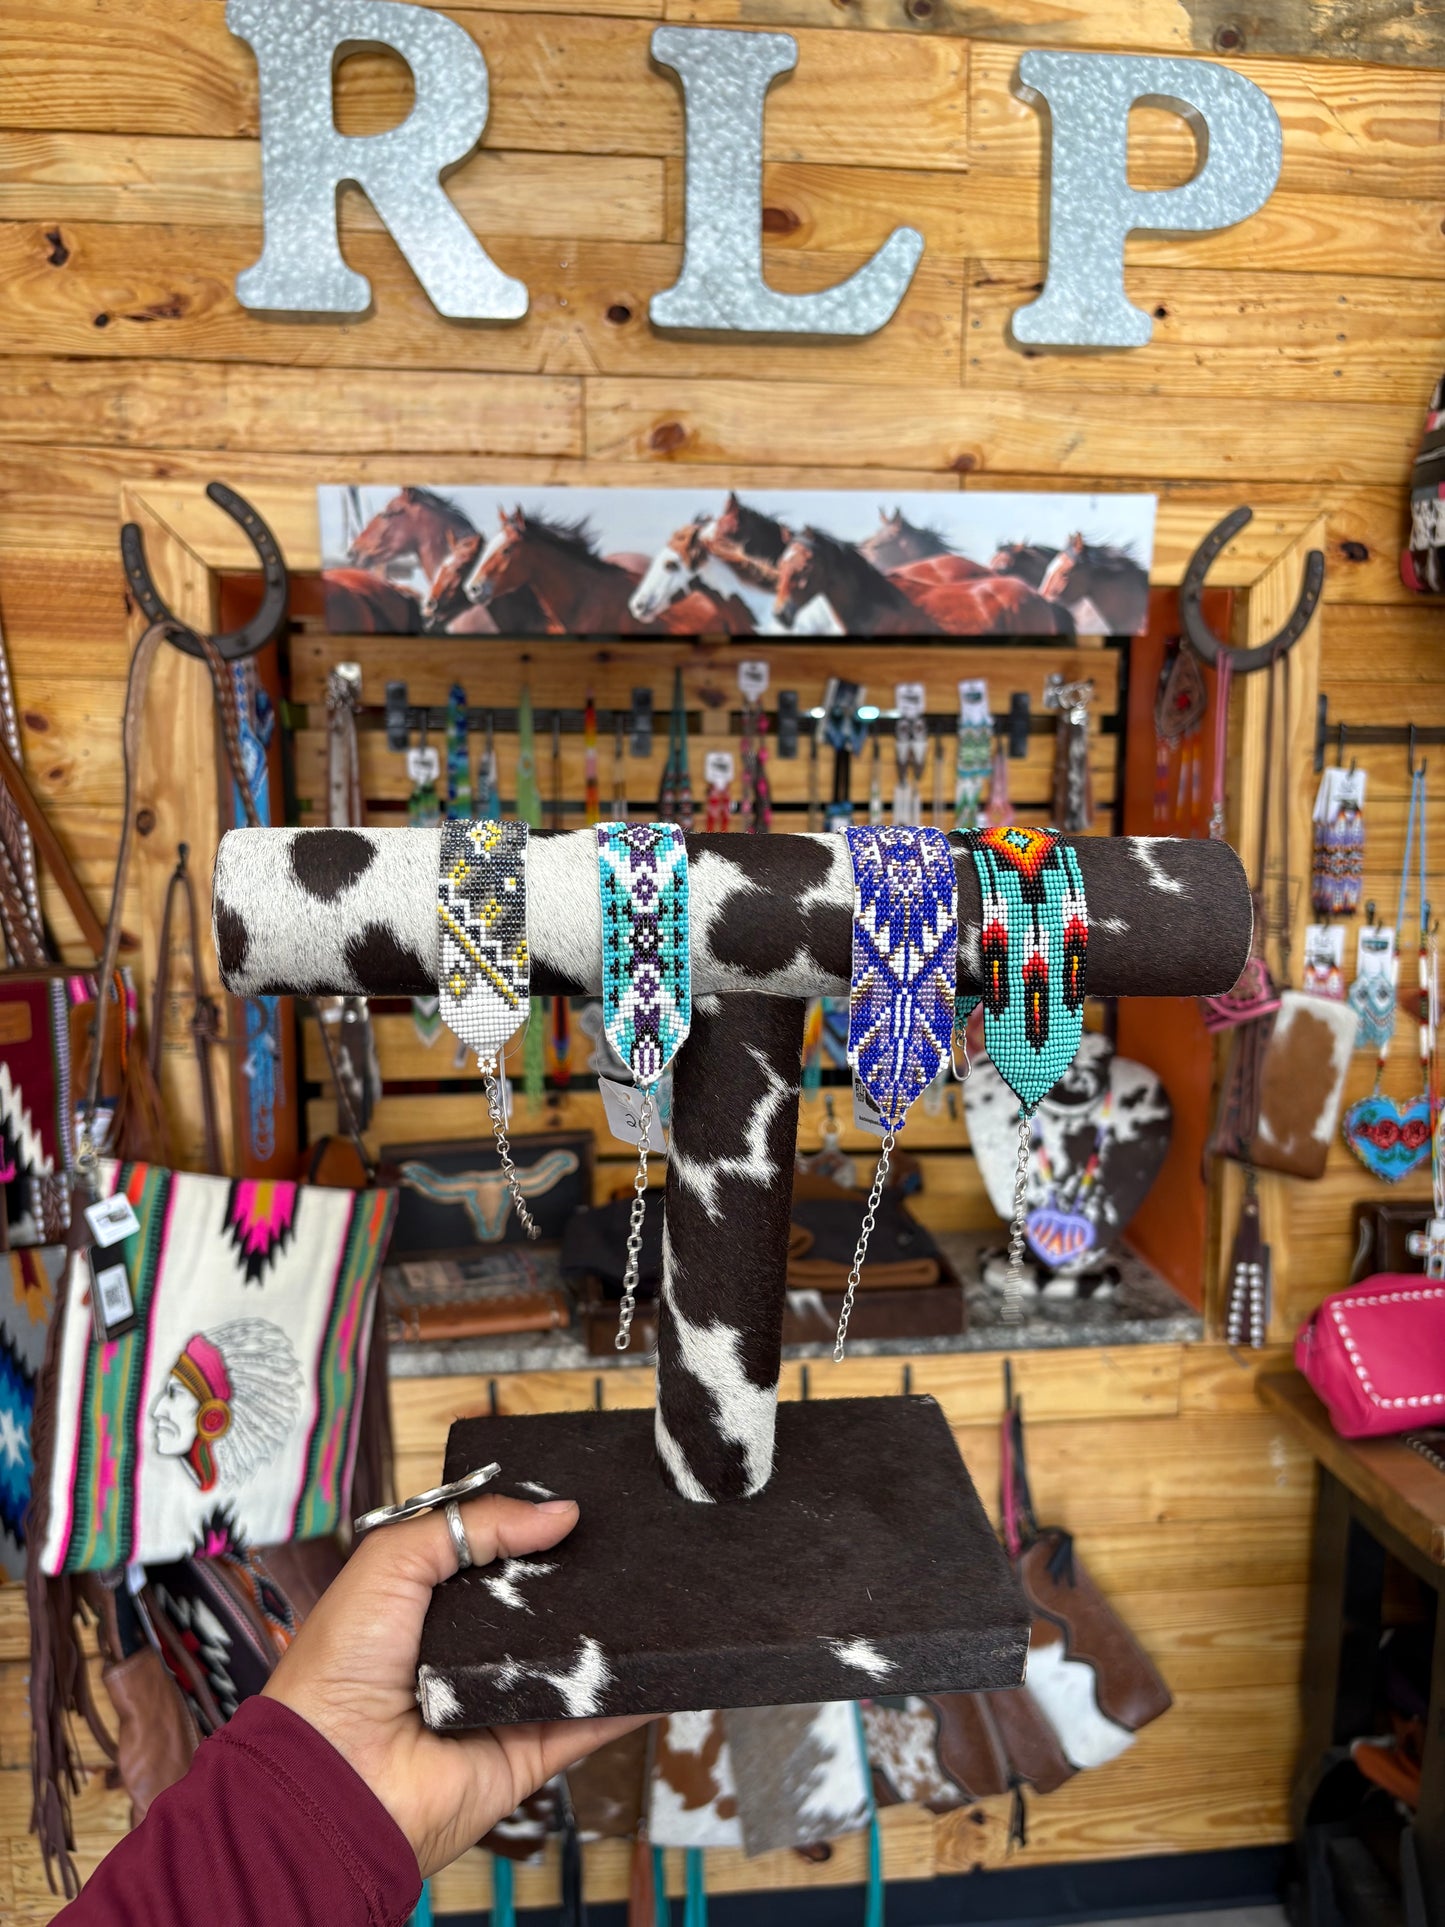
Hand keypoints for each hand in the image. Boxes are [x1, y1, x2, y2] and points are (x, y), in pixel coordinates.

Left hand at [263, 1495, 647, 1879]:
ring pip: (574, 1658)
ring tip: (659, 1587)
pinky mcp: (530, 1752)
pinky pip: (591, 1720)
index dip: (534, 1526)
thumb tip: (562, 1513)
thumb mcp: (392, 1562)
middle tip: (631, 1538)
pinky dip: (630, 1695)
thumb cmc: (339, 1666)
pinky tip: (668, 1661)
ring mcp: (503, 1702)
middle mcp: (467, 1650)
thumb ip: (474, 1526)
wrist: (331, 1779)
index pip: (495, 1553)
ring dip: (613, 1631)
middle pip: (541, 1604)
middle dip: (582, 1574)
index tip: (582, 1499)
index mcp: (429, 1603)